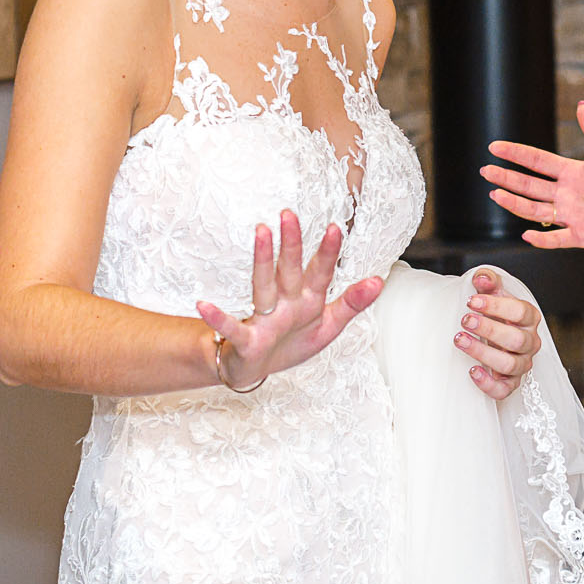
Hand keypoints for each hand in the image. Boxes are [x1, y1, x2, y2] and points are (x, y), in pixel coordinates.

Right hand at [195, 211, 383, 386]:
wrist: (255, 369)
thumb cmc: (291, 343)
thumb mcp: (328, 326)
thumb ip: (351, 303)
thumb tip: (379, 281)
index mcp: (308, 299)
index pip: (321, 272)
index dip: (328, 253)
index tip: (334, 228)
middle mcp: (285, 302)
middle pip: (290, 270)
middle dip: (293, 244)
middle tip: (290, 215)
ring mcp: (264, 318)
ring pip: (263, 286)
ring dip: (262, 261)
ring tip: (261, 233)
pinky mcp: (246, 340)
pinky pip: (231, 327)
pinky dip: (218, 318)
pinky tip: (204, 305)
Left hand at [455, 269, 543, 400]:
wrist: (494, 335)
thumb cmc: (495, 314)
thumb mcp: (492, 294)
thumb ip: (488, 281)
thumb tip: (481, 277)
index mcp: (529, 318)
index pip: (520, 312)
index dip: (496, 306)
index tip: (472, 301)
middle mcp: (530, 342)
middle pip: (516, 339)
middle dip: (489, 329)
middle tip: (465, 320)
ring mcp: (522, 363)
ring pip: (510, 364)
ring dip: (483, 353)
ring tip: (460, 340)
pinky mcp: (511, 383)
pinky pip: (504, 390)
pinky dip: (488, 383)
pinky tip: (472, 371)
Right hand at [483, 101, 583, 254]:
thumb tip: (583, 107)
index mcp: (572, 172)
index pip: (538, 161)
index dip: (516, 153)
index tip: (495, 147)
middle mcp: (566, 194)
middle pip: (530, 185)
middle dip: (507, 178)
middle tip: (486, 171)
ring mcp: (571, 216)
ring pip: (536, 209)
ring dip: (516, 203)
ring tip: (496, 194)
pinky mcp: (581, 236)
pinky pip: (557, 238)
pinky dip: (542, 238)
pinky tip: (527, 234)